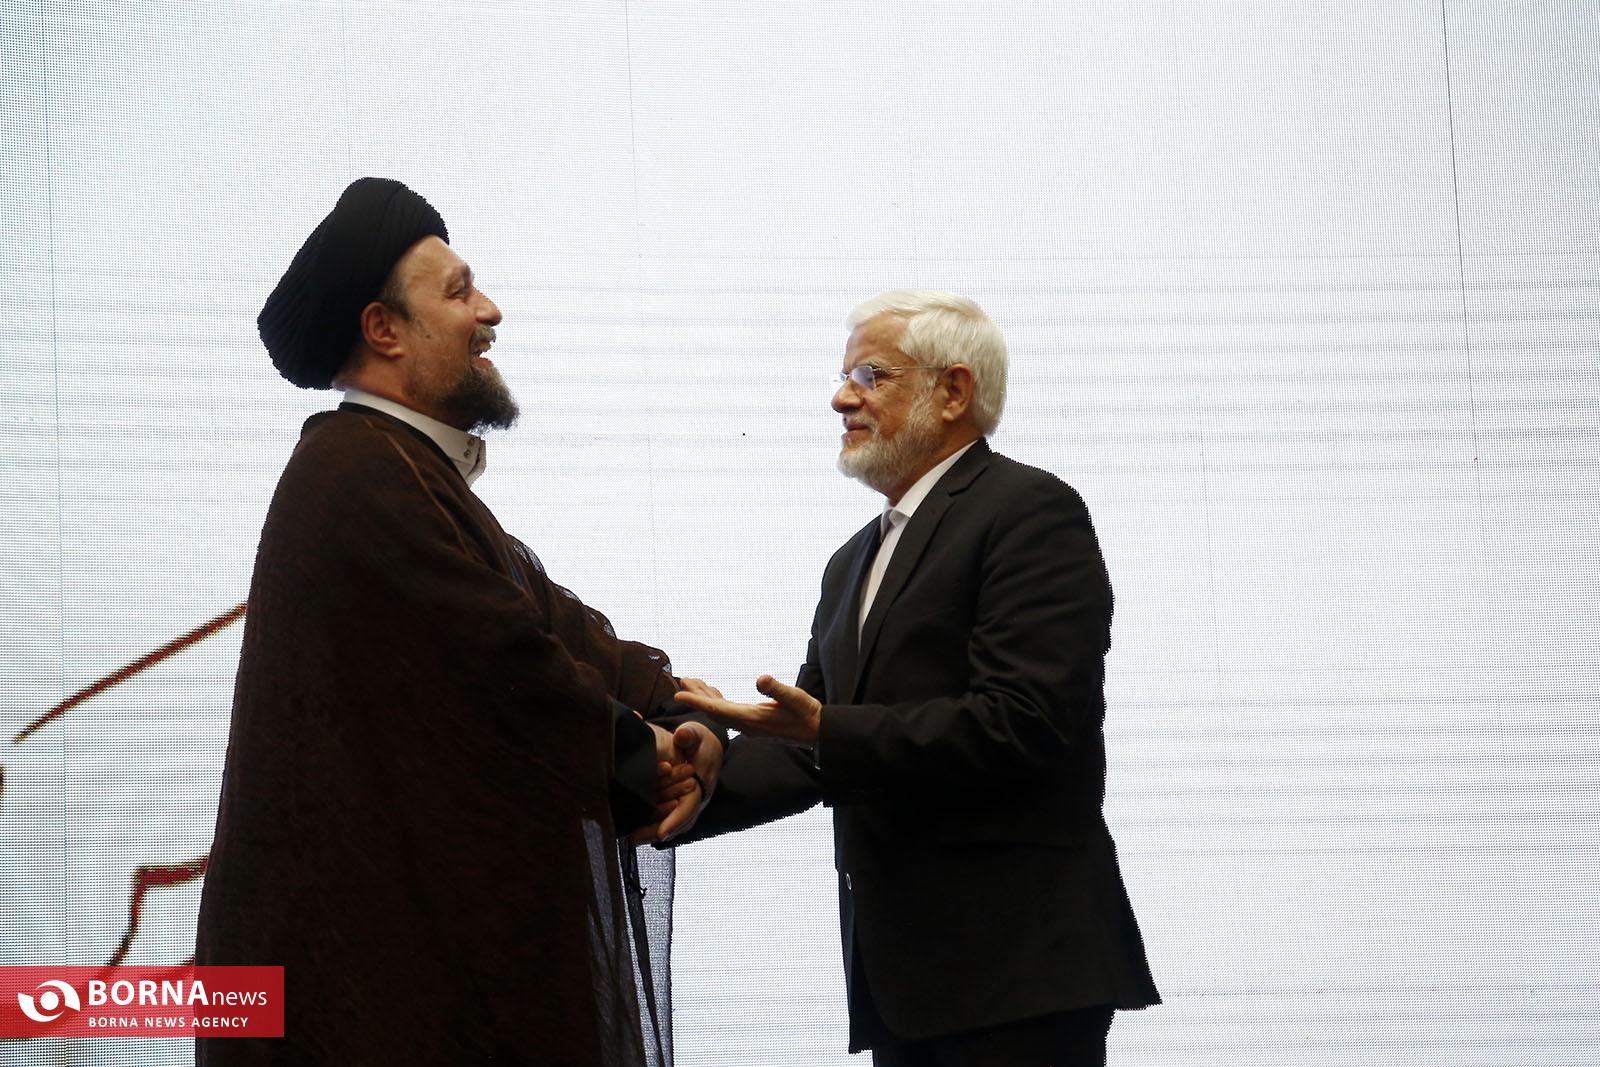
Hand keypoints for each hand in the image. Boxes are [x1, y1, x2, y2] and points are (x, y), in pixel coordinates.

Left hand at [628, 722, 724, 843]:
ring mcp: (690, 804)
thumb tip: (682, 735)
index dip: (675, 821)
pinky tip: (639, 830)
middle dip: (657, 833)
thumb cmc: (698, 740)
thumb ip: (688, 735)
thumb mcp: (694, 734)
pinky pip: (670, 820)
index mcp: (701, 786)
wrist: (707, 745)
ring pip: (674, 825)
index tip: (661, 833)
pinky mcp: (681, 804)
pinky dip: (656, 826)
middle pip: (679, 823)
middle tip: (634, 840)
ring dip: (654, 833)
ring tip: (633, 839)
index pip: (689, 807)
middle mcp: (697, 800)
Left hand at [673, 674, 822, 742]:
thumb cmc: (808, 714)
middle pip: (714, 710)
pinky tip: (714, 693)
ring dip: (705, 697)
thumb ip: (777, 689)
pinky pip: (729, 712)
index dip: (697, 701)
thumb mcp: (795, 697)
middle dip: (696, 696)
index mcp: (752, 718)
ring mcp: (749, 725)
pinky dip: (717, 701)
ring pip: (720, 711)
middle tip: (681, 680)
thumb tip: (760, 679)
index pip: (718, 709)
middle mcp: (747, 724)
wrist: (818, 732)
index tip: (678, 694)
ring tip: (692, 682)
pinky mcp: (754, 723)